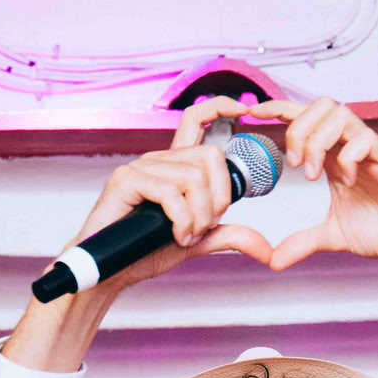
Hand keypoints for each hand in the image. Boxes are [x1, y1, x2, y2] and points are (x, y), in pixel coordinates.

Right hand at [66, 95, 273, 295]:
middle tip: (206, 226)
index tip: (245, 109)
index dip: (221, 107)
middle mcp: (159, 160)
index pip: (197, 120)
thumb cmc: (144, 251)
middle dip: (219, 198)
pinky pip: (171, 191)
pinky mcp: (126, 179)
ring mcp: (141, 167)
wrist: (111, 270)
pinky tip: (175, 235)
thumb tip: (266, 247)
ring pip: (193, 178)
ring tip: (186, 237)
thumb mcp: (197, 242)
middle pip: (210, 156)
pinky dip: (182, 219)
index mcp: (175, 166)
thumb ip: (228, 236)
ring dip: (199, 216)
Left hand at [242, 97, 377, 270]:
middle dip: (297, 128)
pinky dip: (345, 157)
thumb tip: (273, 260)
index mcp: (334, 156)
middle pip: (319, 106)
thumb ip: (303, 242)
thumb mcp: (333, 236)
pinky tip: (345, 181)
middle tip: (292, 164)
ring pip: (339, 114)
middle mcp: (351, 146)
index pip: (304, 118)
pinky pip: (364, 139)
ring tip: (313, 174)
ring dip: (317, 141)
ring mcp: (371, 150)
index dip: (278, 110)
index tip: (253, 115)